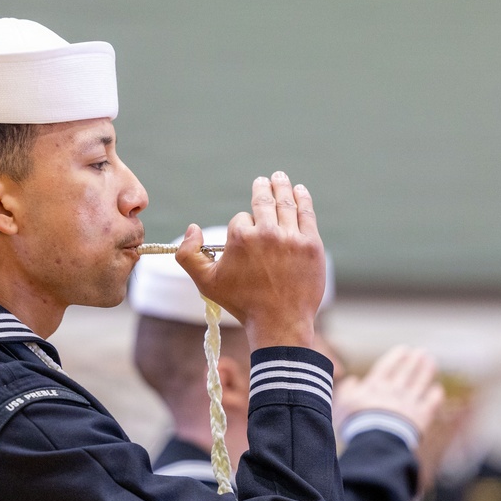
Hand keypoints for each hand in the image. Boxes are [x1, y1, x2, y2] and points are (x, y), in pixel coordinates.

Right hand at [176, 171, 324, 349]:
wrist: (280, 322)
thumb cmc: (242, 303)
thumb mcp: (205, 282)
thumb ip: (189, 255)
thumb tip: (192, 228)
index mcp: (241, 237)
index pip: (241, 219)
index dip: (241, 227)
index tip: (245, 239)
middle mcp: (267, 232)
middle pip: (264, 201)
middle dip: (263, 188)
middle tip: (264, 179)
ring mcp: (292, 237)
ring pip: (286, 204)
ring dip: (283, 187)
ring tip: (280, 177)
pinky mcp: (312, 245)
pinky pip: (307, 215)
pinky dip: (303, 200)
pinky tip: (300, 191)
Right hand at [333, 345, 443, 439]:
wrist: (376, 441)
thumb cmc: (355, 424)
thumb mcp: (342, 405)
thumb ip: (346, 390)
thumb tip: (353, 380)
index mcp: (375, 386)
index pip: (388, 366)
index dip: (396, 356)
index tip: (404, 349)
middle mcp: (394, 390)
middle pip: (407, 371)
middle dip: (415, 360)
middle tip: (422, 352)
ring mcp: (409, 403)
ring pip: (421, 382)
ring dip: (427, 370)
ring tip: (432, 362)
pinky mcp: (421, 417)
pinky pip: (432, 402)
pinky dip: (435, 394)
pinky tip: (437, 389)